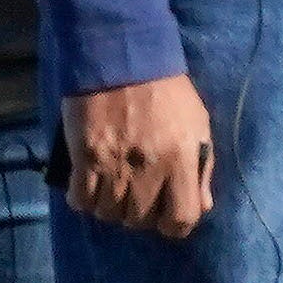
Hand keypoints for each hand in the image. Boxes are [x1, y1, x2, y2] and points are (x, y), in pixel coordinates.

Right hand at [55, 73, 217, 238]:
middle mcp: (148, 169)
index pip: (181, 218)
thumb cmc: (165, 91)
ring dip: (110, 207)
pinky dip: (83, 199)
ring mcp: (113, 165)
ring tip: (111, 190)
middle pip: (139, 220)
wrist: (121, 57)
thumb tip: (201, 206)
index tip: (166, 217)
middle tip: (136, 196)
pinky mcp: (84, 156)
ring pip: (108, 213)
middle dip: (139, 214)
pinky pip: (80, 199)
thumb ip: (201, 168)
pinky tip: (88, 187)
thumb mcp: (197, 125)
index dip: (173, 225)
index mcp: (181, 160)